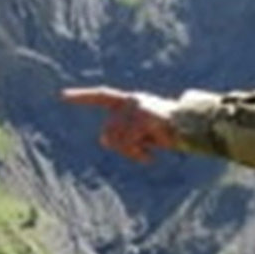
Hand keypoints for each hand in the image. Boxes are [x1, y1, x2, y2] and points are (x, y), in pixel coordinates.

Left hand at [61, 85, 178, 161]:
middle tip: (143, 151)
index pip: (101, 95)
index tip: (62, 95)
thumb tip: (104, 139)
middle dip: (122, 148)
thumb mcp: (141, 133)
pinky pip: (129, 144)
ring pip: (116, 141)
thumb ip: (122, 133)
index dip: (82, 97)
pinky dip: (138, 155)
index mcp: (129, 101)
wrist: (192, 128)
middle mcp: (130, 101)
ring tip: (149, 151)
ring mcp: (137, 108)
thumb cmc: (167, 133)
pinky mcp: (143, 118)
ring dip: (132, 152)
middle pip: (107, 133)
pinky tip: (151, 158)